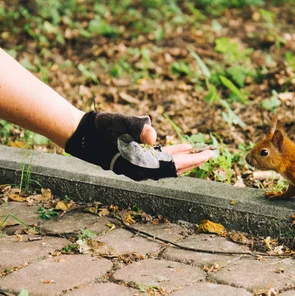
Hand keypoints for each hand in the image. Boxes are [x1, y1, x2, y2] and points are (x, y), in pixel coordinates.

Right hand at [66, 112, 214, 180]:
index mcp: (140, 165)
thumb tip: (154, 137)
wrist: (82, 133)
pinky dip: (172, 155)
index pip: (173, 166)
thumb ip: (140, 129)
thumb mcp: (122, 124)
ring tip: (200, 152)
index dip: (192, 160)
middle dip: (193, 161)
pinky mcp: (135, 161)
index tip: (208, 155)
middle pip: (174, 169)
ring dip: (184, 159)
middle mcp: (141, 171)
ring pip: (168, 166)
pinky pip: (160, 161)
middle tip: (212, 154)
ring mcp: (138, 168)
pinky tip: (182, 148)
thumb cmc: (102, 127)